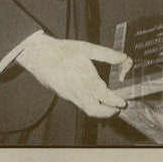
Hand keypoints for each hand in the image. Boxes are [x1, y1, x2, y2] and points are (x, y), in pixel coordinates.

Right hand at [16, 35, 131, 118]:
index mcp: (85, 78)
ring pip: (86, 110)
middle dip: (108, 113)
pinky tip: (95, 100)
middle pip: (94, 110)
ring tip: (110, 107)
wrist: (39, 56)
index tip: (123, 103)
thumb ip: (107, 54)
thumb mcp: (87, 48)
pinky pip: (79, 105)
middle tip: (118, 109)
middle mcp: (77, 90)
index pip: (104, 96)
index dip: (115, 102)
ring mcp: (69, 95)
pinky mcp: (64, 95)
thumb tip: (123, 57)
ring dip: (99, 111)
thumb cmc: (63, 50)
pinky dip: (90, 106)